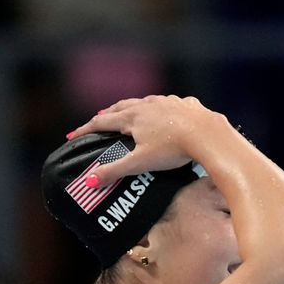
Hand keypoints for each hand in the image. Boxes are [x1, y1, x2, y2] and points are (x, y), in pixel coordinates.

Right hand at [65, 95, 223, 185]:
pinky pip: (172, 104)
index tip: (74, 136)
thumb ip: (115, 171)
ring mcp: (169, 102)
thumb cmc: (173, 150)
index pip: (102, 122)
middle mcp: (148, 105)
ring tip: (129, 112)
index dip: (86, 130)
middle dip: (108, 114)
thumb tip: (89, 181)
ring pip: (146, 102)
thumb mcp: (140, 163)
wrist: (209, 135)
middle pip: (122, 107)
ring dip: (135, 107)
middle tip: (99, 119)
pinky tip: (167, 112)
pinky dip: (163, 108)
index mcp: (132, 117)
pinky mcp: (188, 105)